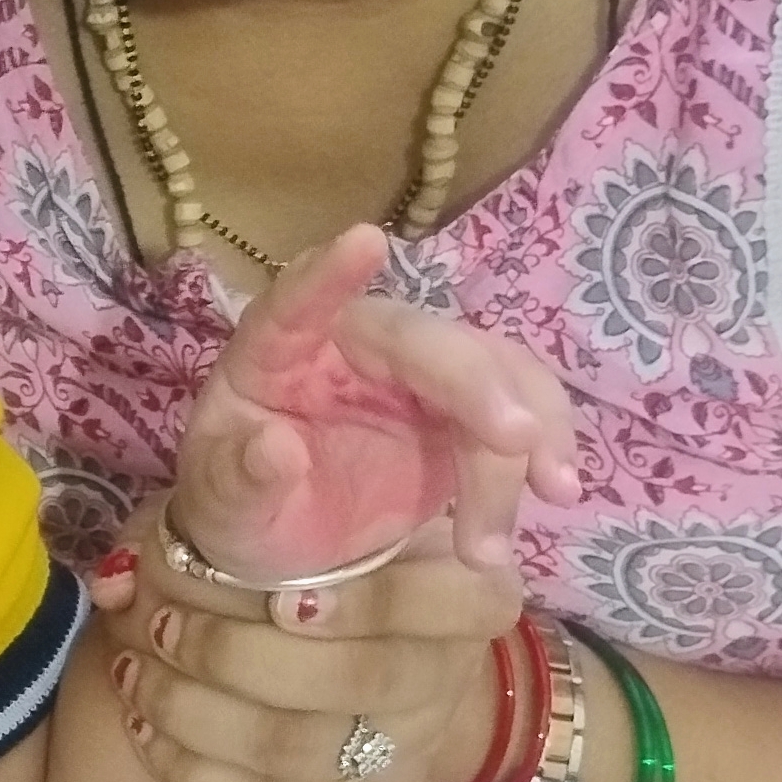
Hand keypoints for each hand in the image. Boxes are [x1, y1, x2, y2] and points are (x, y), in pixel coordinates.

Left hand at [96, 523, 522, 781]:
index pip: (452, 606)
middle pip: (356, 685)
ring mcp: (408, 749)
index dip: (371, 607)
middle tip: (158, 623)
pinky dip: (192, 768)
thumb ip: (258, 485)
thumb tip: (245, 468)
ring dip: (194, 710)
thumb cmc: (310, 544)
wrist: (332, 638)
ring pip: (296, 751)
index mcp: (471, 588)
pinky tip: (141, 727)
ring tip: (132, 666)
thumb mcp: (297, 498)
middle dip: (236, 654)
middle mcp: (452, 676)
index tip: (285, 598)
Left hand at [171, 225, 578, 582]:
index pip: (295, 303)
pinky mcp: (466, 413)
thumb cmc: (240, 501)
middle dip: (477, 384)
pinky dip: (547, 445)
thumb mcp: (224, 502)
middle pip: (425, 341)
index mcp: (278, 351)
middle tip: (515, 439)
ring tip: (540, 502)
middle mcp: (357, 346)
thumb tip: (275, 450)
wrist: (283, 541)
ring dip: (524, 434)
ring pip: (492, 374)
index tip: (365, 241)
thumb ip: (241, 477)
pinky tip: (558, 489)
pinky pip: (522, 409)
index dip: (328, 274)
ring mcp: (419, 376)